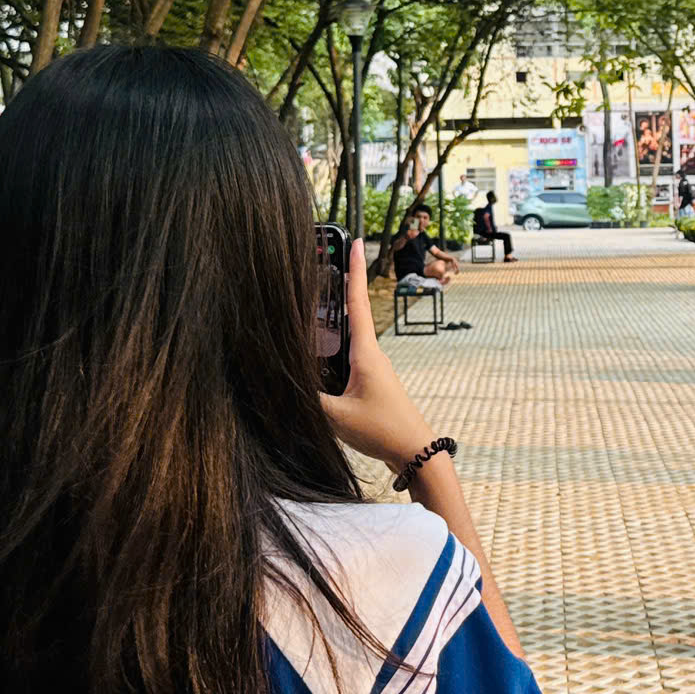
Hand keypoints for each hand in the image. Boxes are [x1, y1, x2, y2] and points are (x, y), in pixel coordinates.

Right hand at [322, 240, 442, 471]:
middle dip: (338, 286)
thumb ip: (306, 399)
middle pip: (351, 313)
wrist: (416, 452)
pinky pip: (347, 357)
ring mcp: (372, 368)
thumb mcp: (336, 416)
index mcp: (366, 352)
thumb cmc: (382, 430)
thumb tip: (279, 388)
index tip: (357, 241)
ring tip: (313, 297)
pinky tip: (316, 351)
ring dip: (332, 318)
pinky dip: (332, 347)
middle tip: (325, 258)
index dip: (354, 270)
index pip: (357, 302)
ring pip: (346, 337)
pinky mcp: (369, 384)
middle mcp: (371, 354)